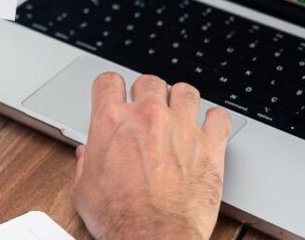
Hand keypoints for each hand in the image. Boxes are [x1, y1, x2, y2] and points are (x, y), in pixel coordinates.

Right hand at [71, 73, 232, 239]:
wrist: (153, 238)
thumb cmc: (118, 217)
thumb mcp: (83, 188)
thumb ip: (86, 163)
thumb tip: (88, 155)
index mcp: (111, 121)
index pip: (109, 81)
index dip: (111, 88)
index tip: (116, 95)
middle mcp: (146, 117)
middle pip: (149, 81)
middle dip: (146, 93)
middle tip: (147, 109)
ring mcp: (181, 128)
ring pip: (185, 91)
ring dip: (180, 100)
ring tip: (179, 114)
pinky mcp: (210, 147)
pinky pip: (220, 117)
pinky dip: (215, 119)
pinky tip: (209, 127)